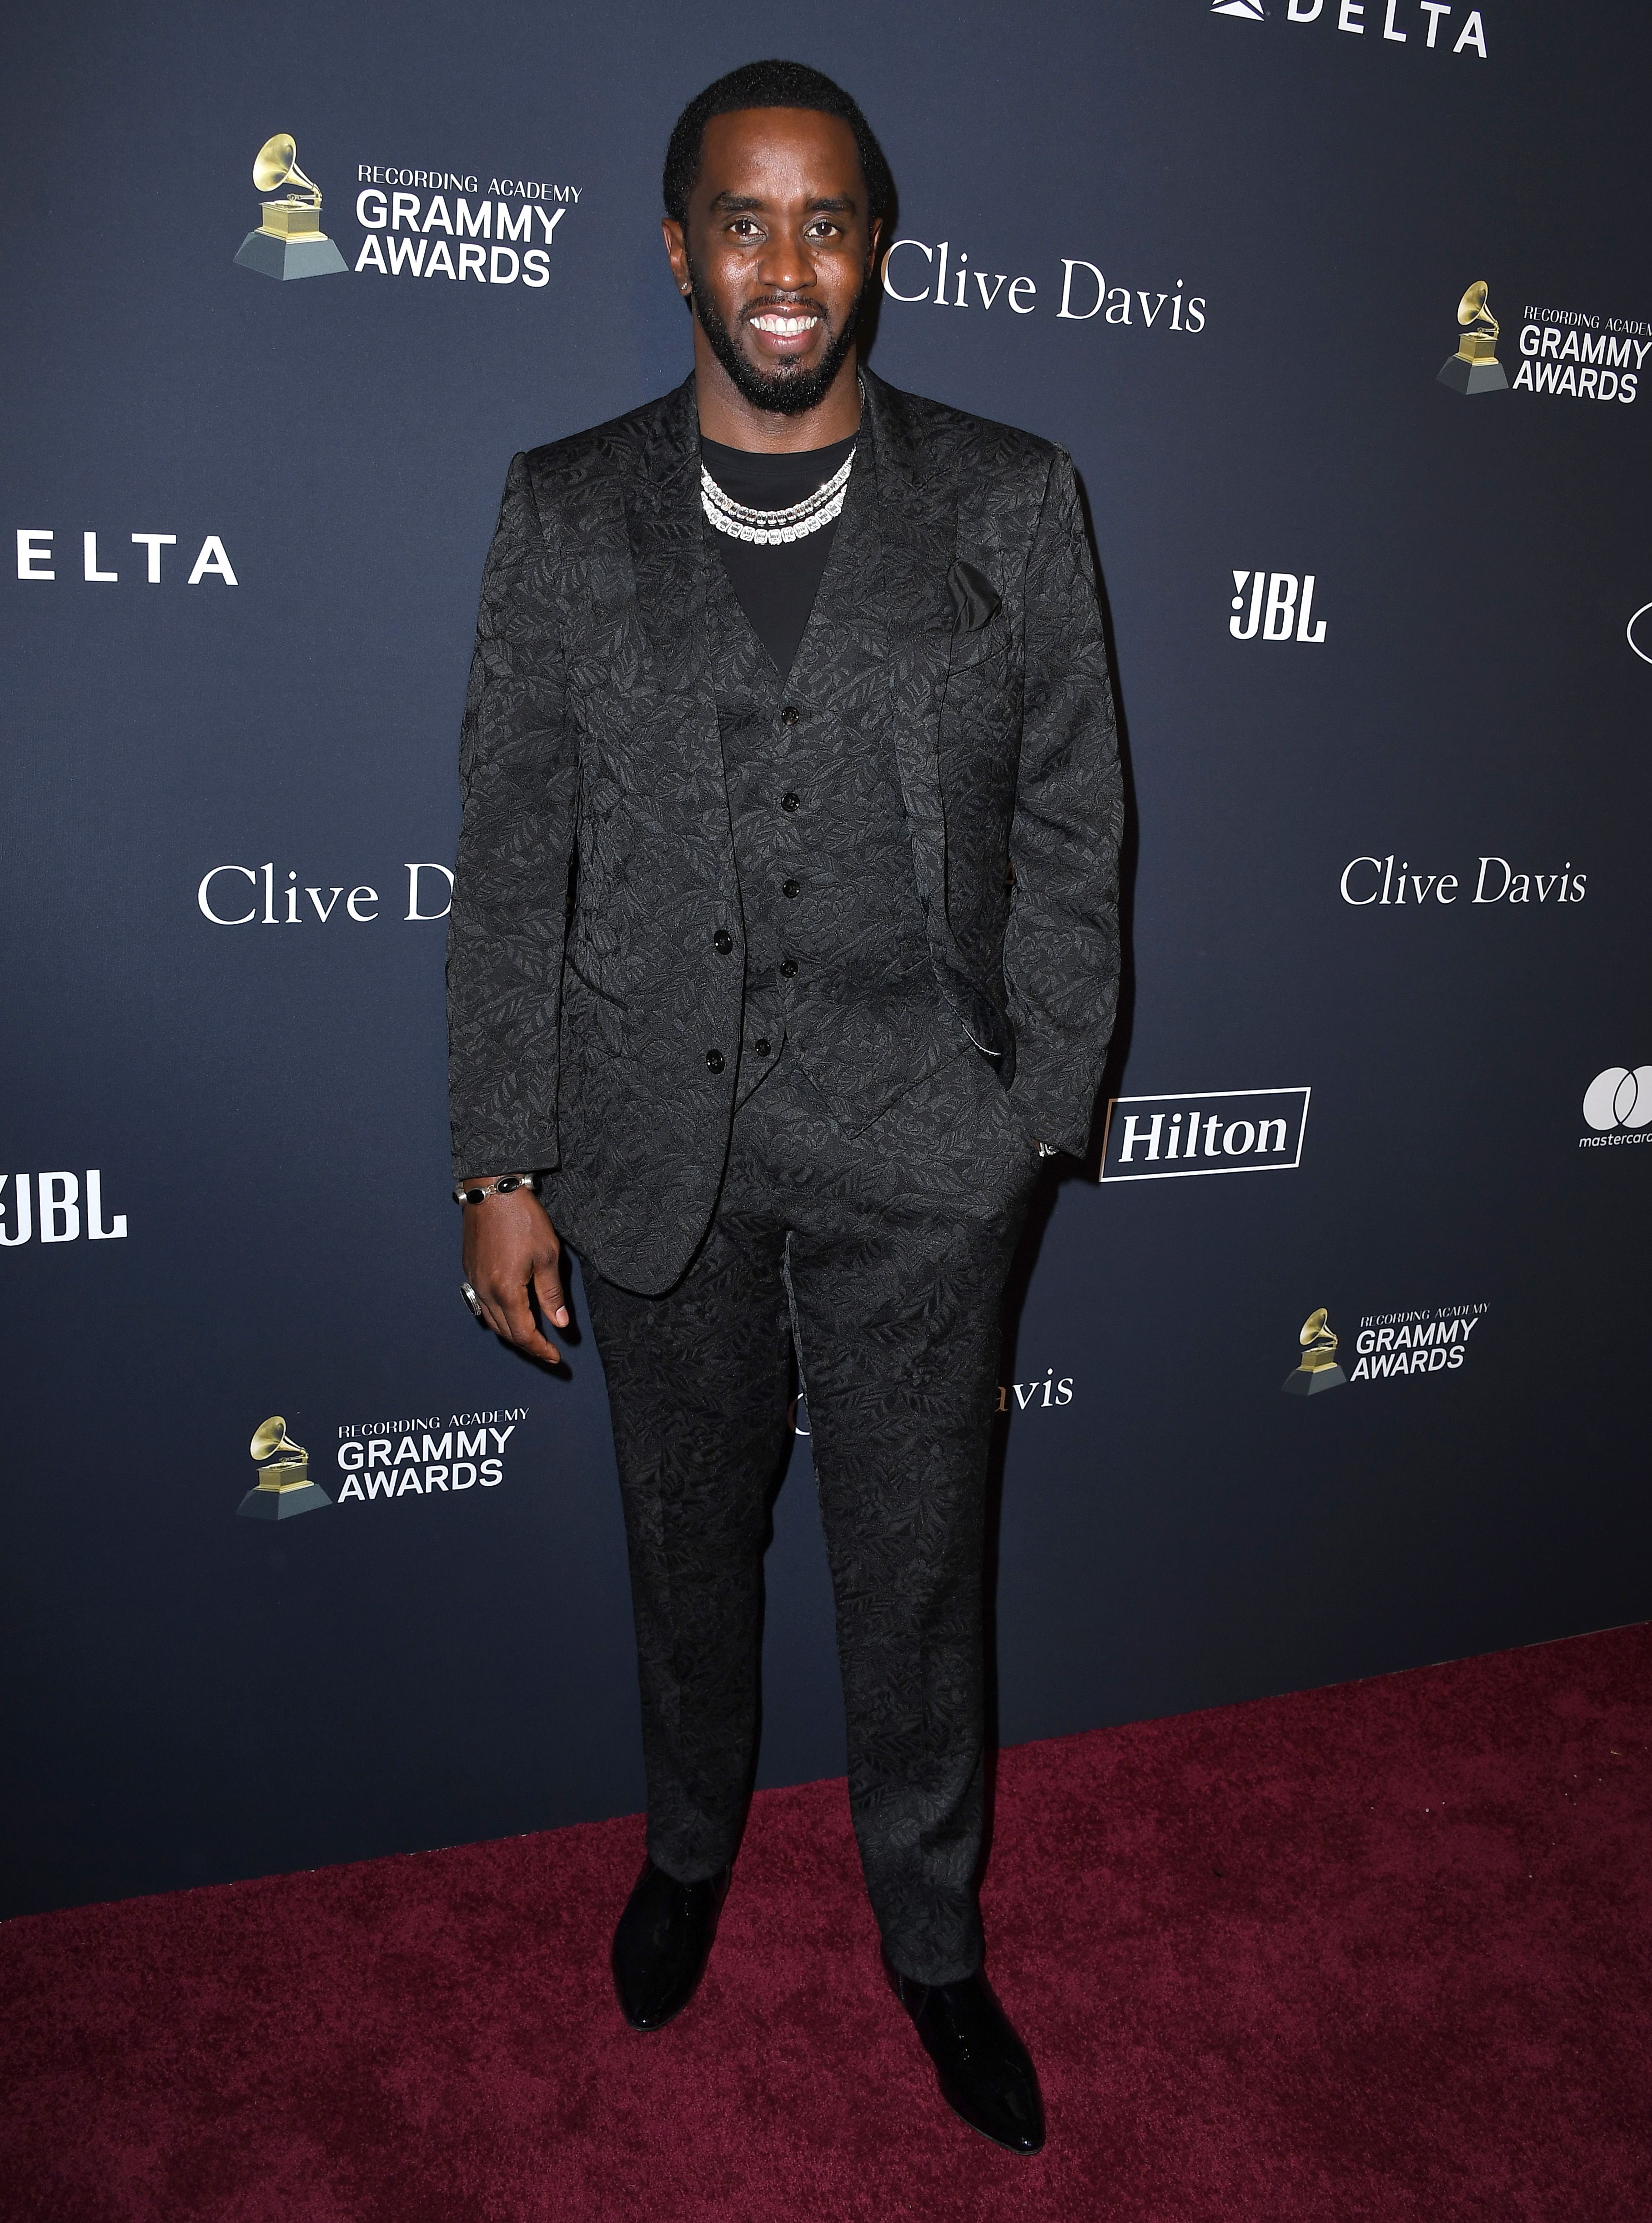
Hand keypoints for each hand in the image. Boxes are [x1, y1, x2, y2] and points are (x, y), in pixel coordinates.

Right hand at [462, 1188, 569, 1363]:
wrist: (491, 1191)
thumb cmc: (522, 1219)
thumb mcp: (547, 1255)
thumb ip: (551, 1293)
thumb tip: (559, 1323)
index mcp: (506, 1291)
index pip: (523, 1334)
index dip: (540, 1350)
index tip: (556, 1358)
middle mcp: (485, 1290)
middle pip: (505, 1332)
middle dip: (528, 1346)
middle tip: (548, 1351)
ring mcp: (474, 1281)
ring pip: (492, 1320)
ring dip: (512, 1333)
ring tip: (533, 1336)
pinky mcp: (470, 1270)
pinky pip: (483, 1304)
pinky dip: (499, 1316)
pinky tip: (512, 1311)